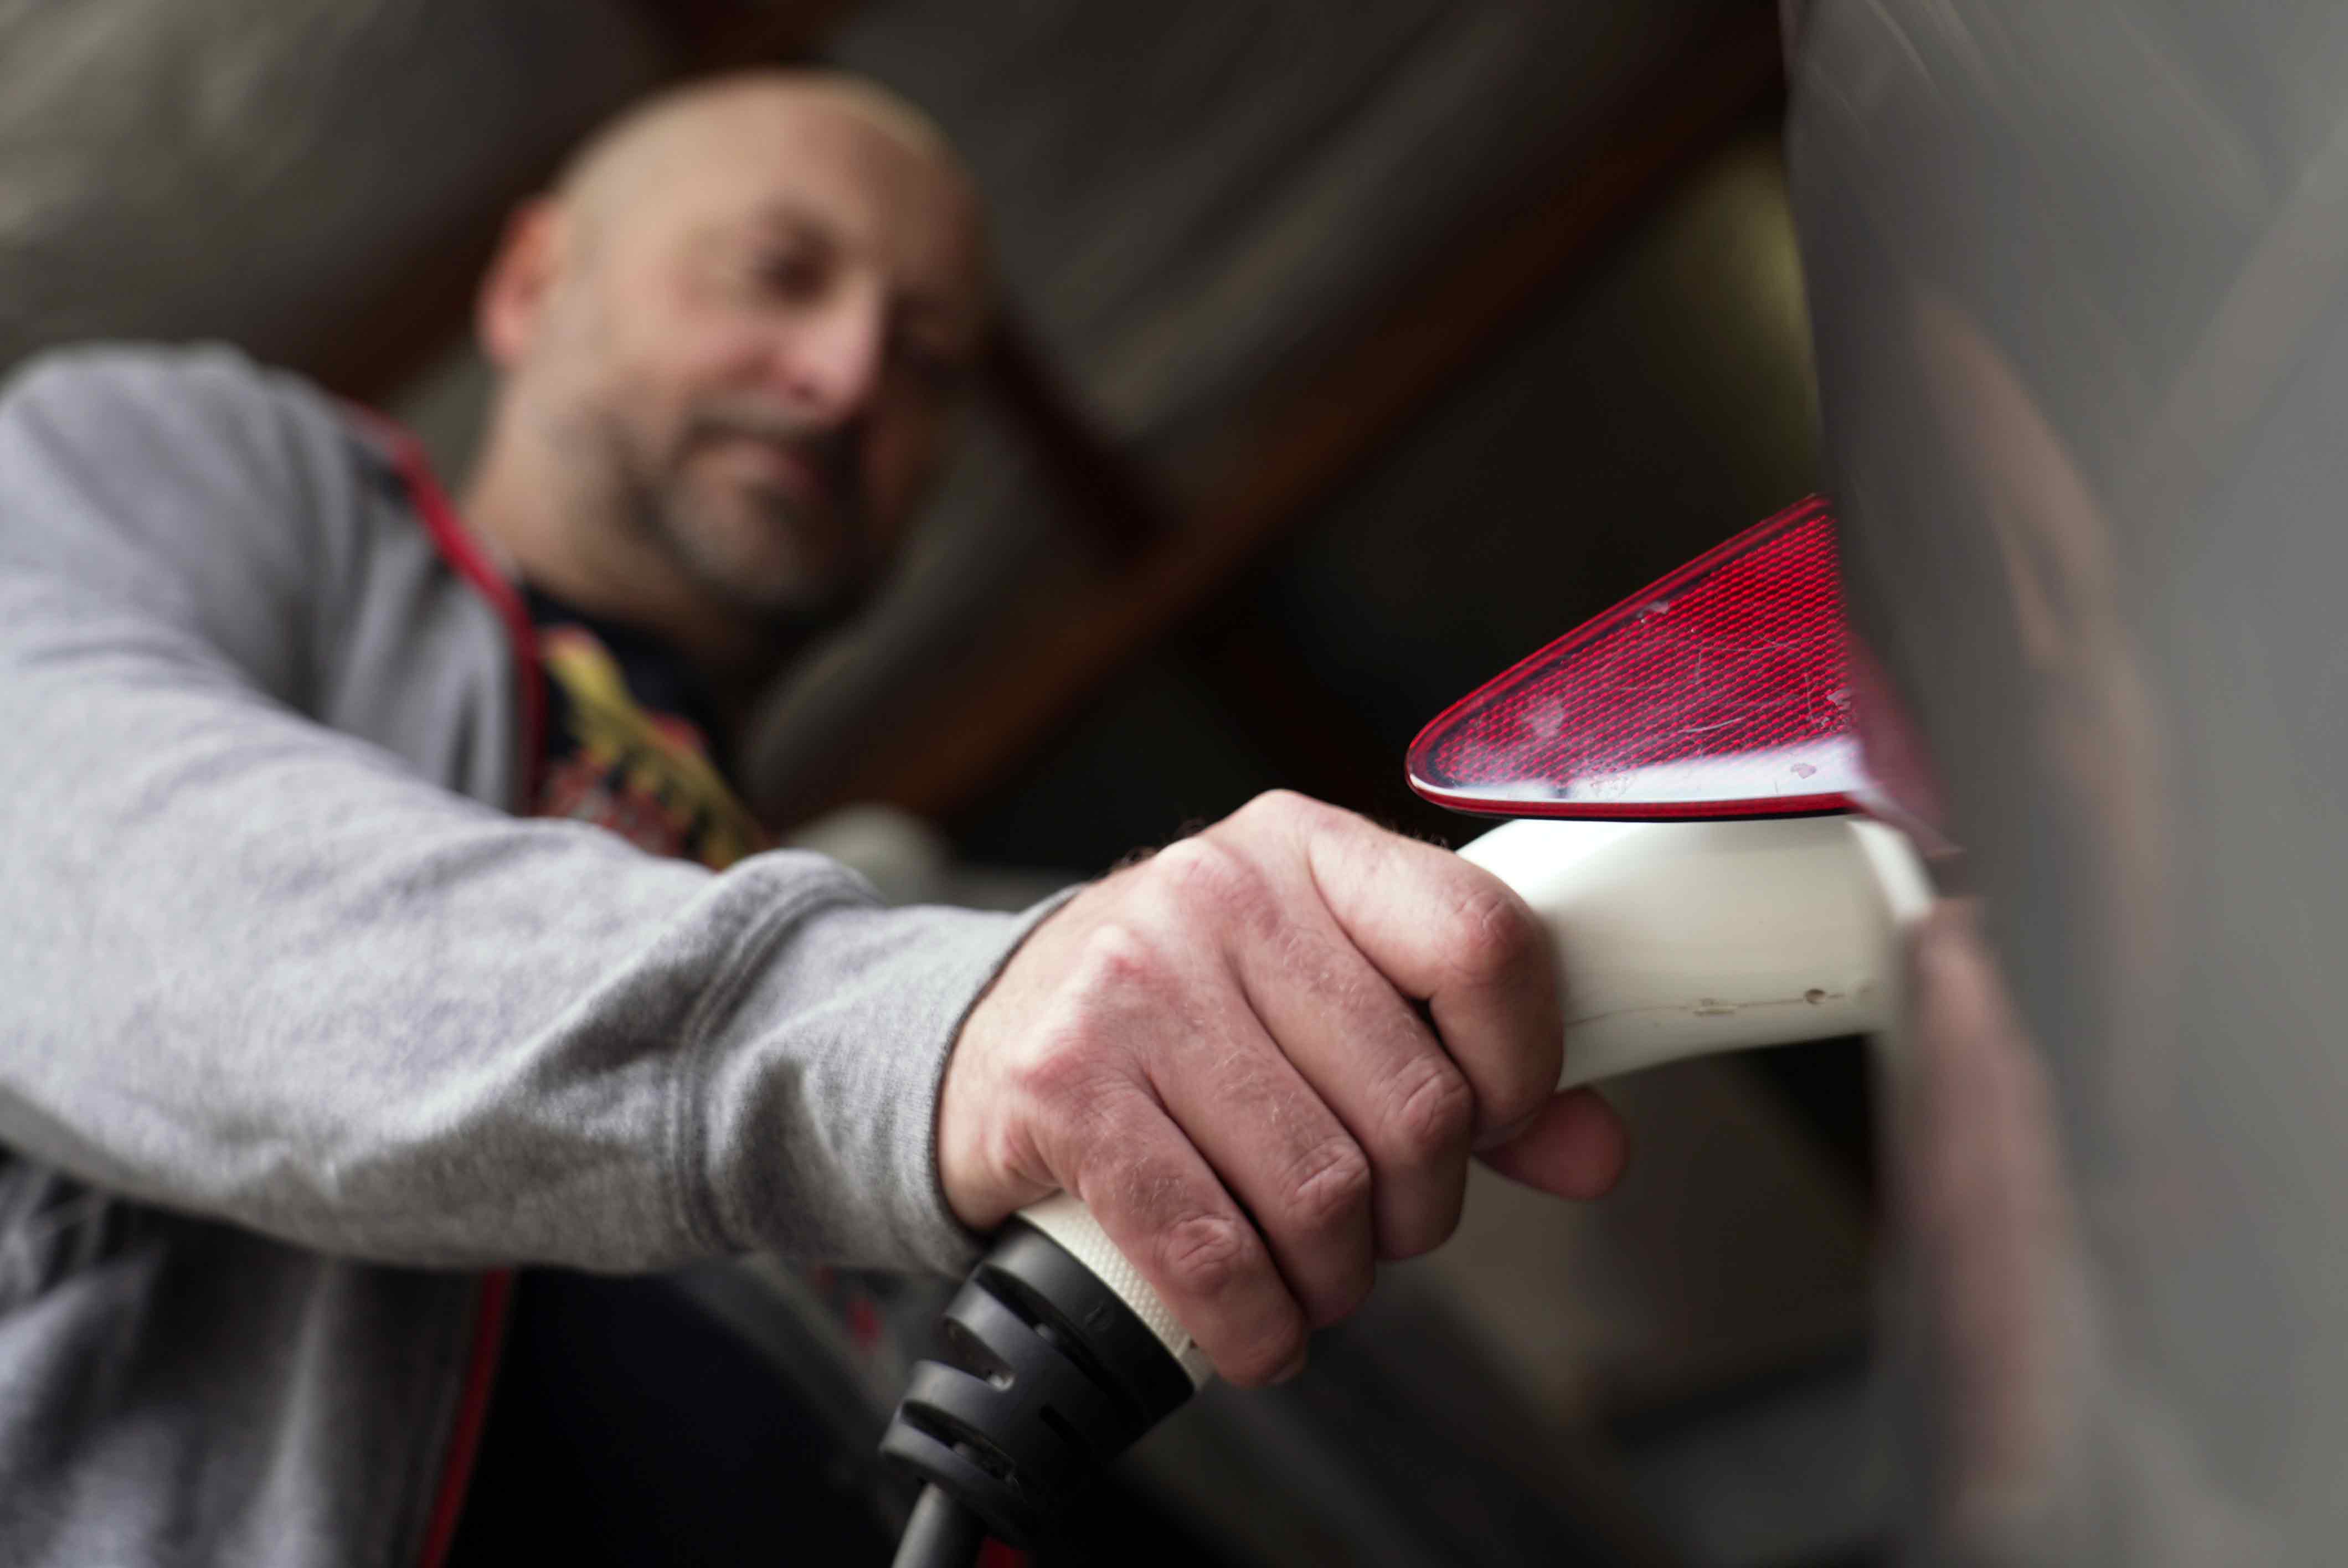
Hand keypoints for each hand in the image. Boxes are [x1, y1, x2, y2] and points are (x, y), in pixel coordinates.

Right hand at [937, 791, 1626, 1385]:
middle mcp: (1222, 893)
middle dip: (1418, 1209)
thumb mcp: (1326, 1000)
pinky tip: (1258, 1327)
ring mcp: (1132, 982)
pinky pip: (1209, 1245)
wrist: (988, 1037)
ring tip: (1311, 1273)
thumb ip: (1467, 1065)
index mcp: (1310, 849)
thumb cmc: (1184, 1021)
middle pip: (1414, 1102)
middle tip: (1381, 1227)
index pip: (1482, 942)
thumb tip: (1595, 1149)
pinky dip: (1254, 1320)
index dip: (1520, 1066)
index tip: (1491, 1122)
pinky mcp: (1064, 1083)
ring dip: (1335, 1276)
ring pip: (1321, 1190)